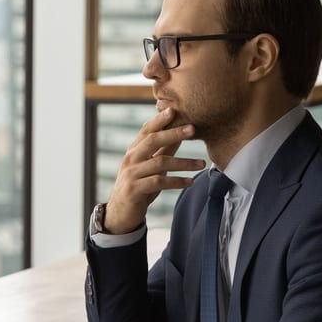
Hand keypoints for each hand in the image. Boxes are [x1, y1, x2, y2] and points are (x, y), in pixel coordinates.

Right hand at [103, 107, 203, 233]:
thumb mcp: (150, 166)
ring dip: (183, 162)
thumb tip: (180, 134)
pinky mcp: (134, 190)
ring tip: (201, 164)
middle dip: (173, 133)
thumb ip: (163, 151)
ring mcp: (131, 174)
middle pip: (152, 141)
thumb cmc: (138, 186)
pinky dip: (176, 181)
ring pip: (159, 162)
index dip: (159, 120)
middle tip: (193, 129)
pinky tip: (190, 181)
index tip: (174, 110)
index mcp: (134, 151)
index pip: (146, 130)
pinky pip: (158, 182)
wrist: (121, 212)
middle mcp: (130, 159)